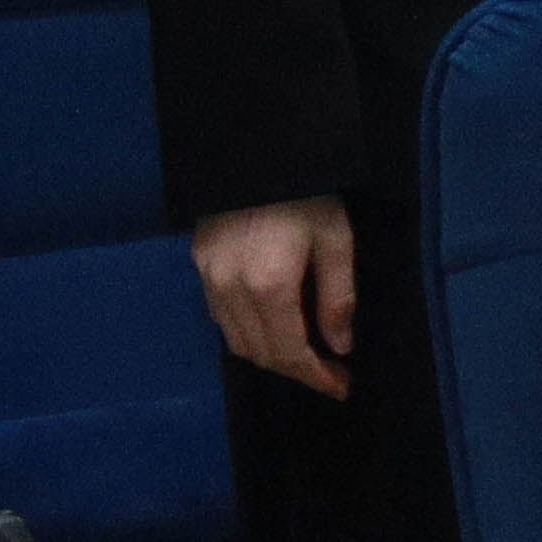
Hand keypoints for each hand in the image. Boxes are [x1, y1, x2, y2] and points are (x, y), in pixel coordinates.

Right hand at [192, 198, 357, 396]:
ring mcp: (209, 278)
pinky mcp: (199, 265)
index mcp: (270, 285)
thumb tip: (340, 345)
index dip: (316, 376)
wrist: (257, 154)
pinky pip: (221, 317)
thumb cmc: (307, 194)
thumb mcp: (336, 241)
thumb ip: (337, 297)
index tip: (341, 387)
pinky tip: (273, 328)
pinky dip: (248, 333)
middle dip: (296, 370)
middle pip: (260, 353)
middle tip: (329, 374)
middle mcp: (231, 289)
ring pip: (235, 340)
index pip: (290, 351)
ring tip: (305, 356)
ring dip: (270, 356)